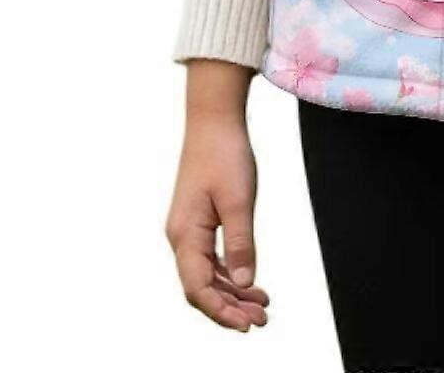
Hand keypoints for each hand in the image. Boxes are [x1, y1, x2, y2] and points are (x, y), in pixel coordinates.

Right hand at [166, 70, 269, 331]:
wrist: (214, 120)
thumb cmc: (224, 155)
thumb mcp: (238, 200)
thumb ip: (240, 242)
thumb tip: (243, 281)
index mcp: (185, 235)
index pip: (198, 289)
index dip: (221, 311)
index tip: (248, 324)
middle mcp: (181, 237)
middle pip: (201, 287)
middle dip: (230, 307)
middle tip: (262, 319)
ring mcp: (188, 230)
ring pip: (207, 275)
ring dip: (232, 292)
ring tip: (262, 305)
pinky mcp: (198, 221)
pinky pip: (211, 258)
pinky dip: (230, 273)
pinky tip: (250, 281)